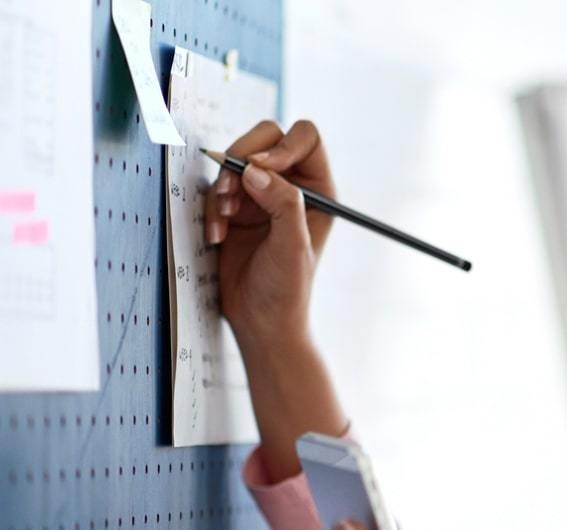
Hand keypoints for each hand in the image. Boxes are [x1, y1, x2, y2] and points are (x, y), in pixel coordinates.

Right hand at [204, 119, 335, 349]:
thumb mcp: (292, 247)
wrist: (259, 320)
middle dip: (242, 158)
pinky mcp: (234, 206)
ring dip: (223, 185)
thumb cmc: (287, 289)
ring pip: (235, 159)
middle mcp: (291, 185)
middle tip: (231, 188)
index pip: (305, 138)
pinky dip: (211, 207)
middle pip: (265, 136)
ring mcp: (260, 194)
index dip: (282, 144)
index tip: (261, 167)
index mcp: (318, 190)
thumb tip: (257, 169)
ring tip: (224, 219)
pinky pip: (215, 186)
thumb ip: (282, 204)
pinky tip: (217, 236)